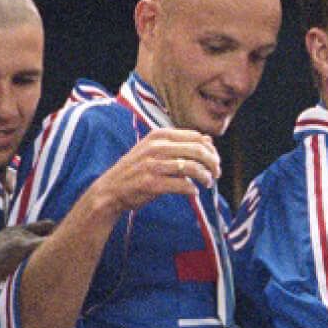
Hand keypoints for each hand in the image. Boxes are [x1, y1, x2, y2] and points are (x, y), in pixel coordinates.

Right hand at [90, 129, 219, 216]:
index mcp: (159, 135)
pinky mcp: (151, 183)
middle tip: (216, 174)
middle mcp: (156, 147)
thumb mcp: (154, 149)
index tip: (215, 162)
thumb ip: (179, 144)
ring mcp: (152, 165)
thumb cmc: (137, 169)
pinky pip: (183, 185)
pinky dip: (192, 189)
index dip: (211, 150)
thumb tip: (209, 141)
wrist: (110, 189)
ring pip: (193, 167)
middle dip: (213, 164)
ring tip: (207, 183)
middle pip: (198, 151)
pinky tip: (194, 192)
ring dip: (206, 177)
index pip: (197, 138)